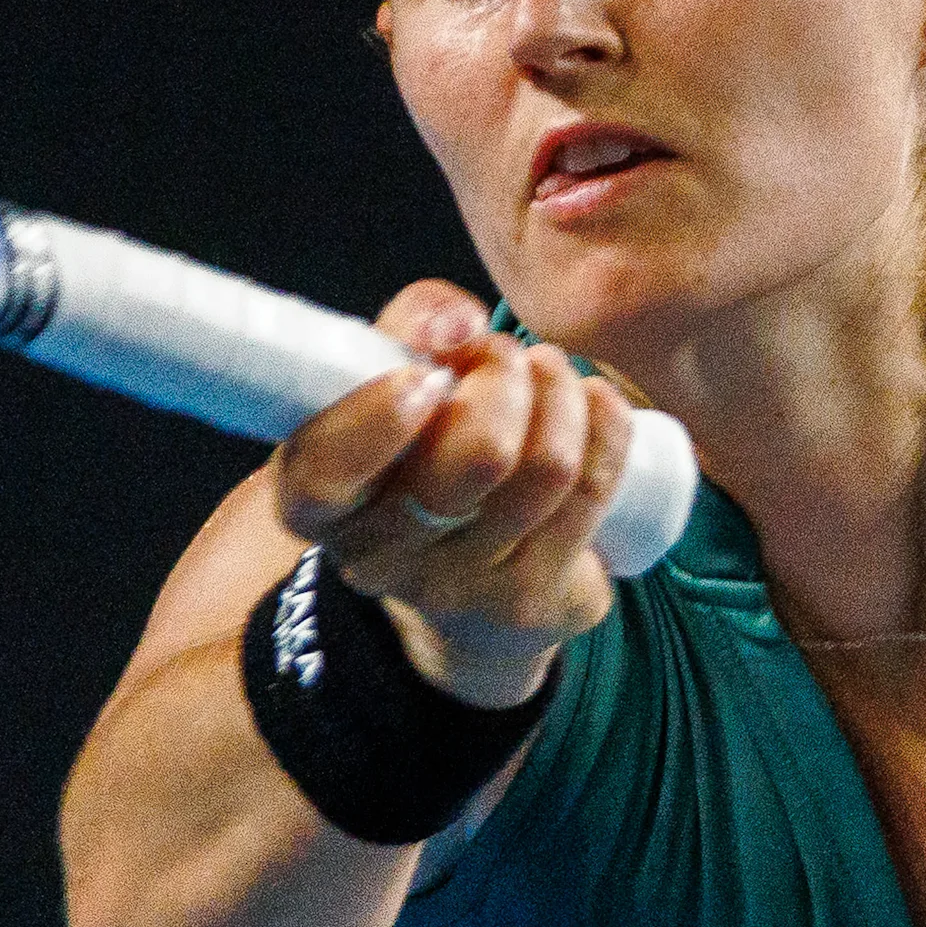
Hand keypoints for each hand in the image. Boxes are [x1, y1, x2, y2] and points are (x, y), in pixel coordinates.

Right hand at [271, 281, 634, 709]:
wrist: (466, 582)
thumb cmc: (419, 450)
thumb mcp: (389, 383)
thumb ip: (410, 328)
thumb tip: (459, 326)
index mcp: (319, 500)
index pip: (327, 474)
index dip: (379, 418)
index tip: (426, 375)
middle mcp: (378, 555)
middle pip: (474, 458)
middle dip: (506, 378)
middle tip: (504, 355)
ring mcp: (457, 587)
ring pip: (546, 468)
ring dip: (561, 393)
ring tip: (549, 372)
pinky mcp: (528, 601)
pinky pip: (591, 491)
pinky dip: (606, 426)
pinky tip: (594, 403)